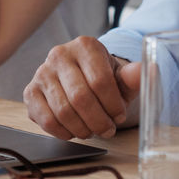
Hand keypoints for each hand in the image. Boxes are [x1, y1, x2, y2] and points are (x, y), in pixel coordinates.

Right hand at [24, 36, 140, 139]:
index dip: (113, 105)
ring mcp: (42, 72)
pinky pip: (46, 120)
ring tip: (93, 130)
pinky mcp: (30, 91)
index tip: (119, 116)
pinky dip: (64, 132)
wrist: (81, 79)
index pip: (100, 81)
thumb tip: (147, 71)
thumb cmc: (104, 80)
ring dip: (82, 128)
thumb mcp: (121, 78)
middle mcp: (60, 54)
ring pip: (63, 111)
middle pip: (80, 97)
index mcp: (86, 46)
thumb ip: (134, 77)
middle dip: (98, 121)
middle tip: (108, 130)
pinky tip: (75, 130)